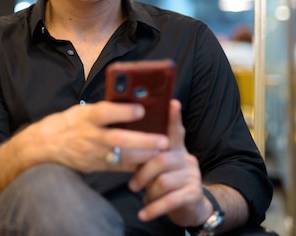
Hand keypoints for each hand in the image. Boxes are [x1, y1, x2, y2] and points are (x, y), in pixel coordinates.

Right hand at [30, 101, 168, 172]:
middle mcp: (90, 135)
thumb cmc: (69, 123)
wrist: (47, 145)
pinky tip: (149, 162)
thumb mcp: (82, 110)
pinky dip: (135, 165)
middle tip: (163, 140)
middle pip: (118, 139)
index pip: (105, 113)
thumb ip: (105, 109)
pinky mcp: (95, 166)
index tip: (141, 110)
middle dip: (143, 141)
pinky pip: (119, 168)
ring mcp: (93, 153)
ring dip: (144, 156)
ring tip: (162, 152)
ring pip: (122, 156)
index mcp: (86, 117)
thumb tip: (132, 103)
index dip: (123, 112)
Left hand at [128, 99, 208, 226]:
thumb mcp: (157, 165)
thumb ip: (148, 153)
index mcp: (175, 149)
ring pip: (164, 181)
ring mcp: (192, 176)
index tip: (172, 102)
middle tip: (132, 185)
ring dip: (148, 191)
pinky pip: (170, 200)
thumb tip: (124, 143)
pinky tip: (144, 213)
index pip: (175, 130)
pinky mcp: (193, 194)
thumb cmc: (165, 180)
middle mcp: (186, 159)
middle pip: (161, 159)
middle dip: (143, 173)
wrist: (189, 206)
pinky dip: (154, 208)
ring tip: (142, 197)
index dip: (173, 117)